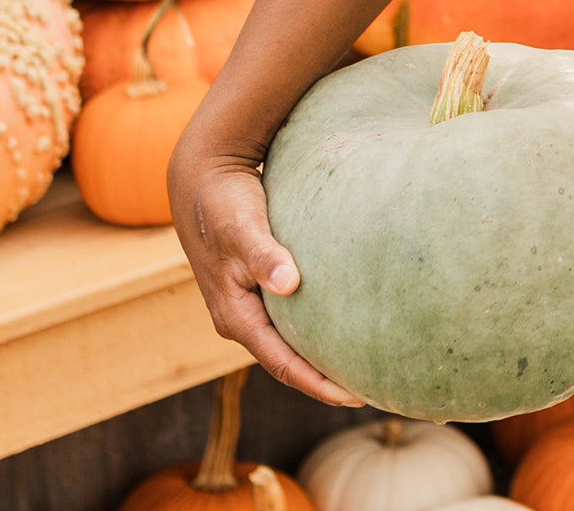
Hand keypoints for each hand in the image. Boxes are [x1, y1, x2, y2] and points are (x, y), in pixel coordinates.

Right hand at [169, 143, 362, 405]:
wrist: (202, 177)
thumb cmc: (224, 203)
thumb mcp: (242, 228)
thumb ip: (264, 255)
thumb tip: (289, 284)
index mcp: (235, 315)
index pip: (282, 363)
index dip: (317, 383)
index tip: (353, 398)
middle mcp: (240, 318)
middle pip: (287, 361)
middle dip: (323, 379)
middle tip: (371, 388)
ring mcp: (247, 303)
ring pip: (288, 340)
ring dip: (319, 355)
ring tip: (361, 364)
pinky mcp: (258, 285)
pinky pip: (290, 318)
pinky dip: (314, 327)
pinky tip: (341, 322)